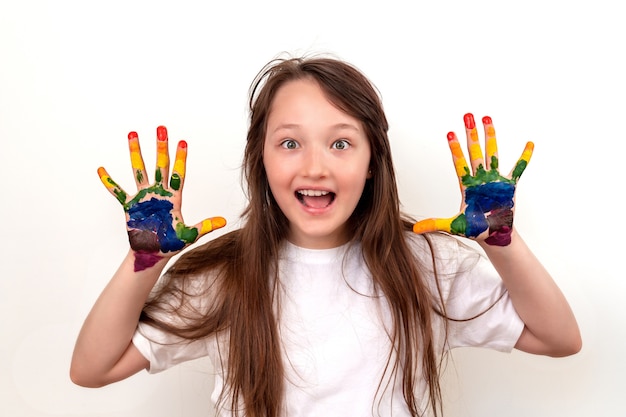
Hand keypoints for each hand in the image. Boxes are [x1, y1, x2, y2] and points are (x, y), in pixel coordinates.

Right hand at [97, 126, 225, 270]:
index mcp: (174, 198)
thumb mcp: (189, 235)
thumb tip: (224, 221)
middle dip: (160, 147)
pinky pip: (118, 192)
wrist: (152, 254)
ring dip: (136, 153)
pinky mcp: (130, 206)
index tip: (183, 142)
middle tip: (161, 128)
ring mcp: (144, 197)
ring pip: (139, 170)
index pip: (178, 174)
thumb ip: (205, 226)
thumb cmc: (171, 245)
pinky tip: (102, 170)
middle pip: (160, 165)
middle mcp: (159, 193)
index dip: (180, 158)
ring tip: (133, 134)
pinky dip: (109, 182)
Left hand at [413, 113, 532, 245]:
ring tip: (487, 119)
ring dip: (490, 137)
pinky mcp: (510, 186)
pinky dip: (524, 157)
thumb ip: (435, 224)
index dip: (455, 148)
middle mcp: (480, 178)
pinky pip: (519, 168)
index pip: (459, 163)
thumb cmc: (475, 229)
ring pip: (492, 153)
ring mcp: (495, 180)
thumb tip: (416, 229)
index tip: (450, 133)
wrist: (493, 236)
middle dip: (471, 134)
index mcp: (467, 185)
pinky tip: (529, 143)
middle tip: (467, 116)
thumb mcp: (454, 225)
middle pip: (474, 152)